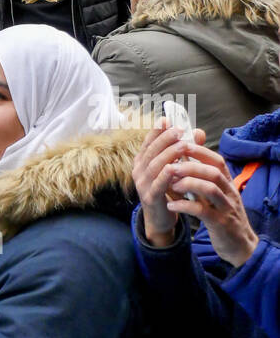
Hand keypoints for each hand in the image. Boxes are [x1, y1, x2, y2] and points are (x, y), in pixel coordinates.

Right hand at [133, 120, 205, 247]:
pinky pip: (158, 184)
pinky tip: (175, 168)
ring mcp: (142, 184)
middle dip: (165, 138)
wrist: (161, 218)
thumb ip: (184, 150)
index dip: (157, 130)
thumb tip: (198, 131)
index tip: (167, 119)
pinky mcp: (150, 197)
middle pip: (151, 150)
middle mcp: (139, 170)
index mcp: (142, 161)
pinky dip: (166, 175)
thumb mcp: (175, 168)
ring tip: (183, 145)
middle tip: (179, 130)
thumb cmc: (168, 190)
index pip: (148, 141)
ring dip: (169, 154)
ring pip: (154, 165)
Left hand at [164, 144, 260, 268]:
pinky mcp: (220, 224)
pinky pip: (203, 211)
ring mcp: (226, 208)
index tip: (180, 144)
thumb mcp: (216, 195)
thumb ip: (203, 179)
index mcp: (228, 184)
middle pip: (214, 172)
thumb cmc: (222, 215)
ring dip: (188, 183)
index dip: (200, 151)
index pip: (217, 161)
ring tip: (171, 184)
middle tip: (170, 166)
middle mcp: (230, 193)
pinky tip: (171, 205)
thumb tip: (183, 157)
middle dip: (191, 166)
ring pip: (210, 189)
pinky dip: (185, 206)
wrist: (239, 245)